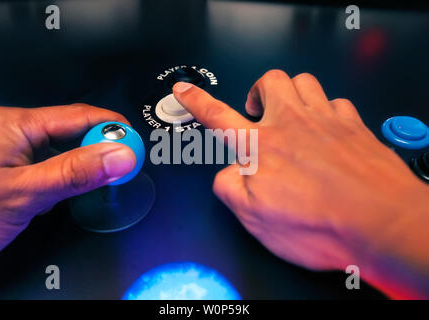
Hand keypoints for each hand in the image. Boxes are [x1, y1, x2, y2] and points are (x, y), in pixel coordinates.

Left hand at [0, 104, 135, 263]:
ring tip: (99, 180)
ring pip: (62, 148)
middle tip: (120, 168)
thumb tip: (119, 156)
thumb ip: (76, 173)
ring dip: (83, 163)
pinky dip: (66, 174)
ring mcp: (9, 149)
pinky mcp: (9, 167)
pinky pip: (48, 162)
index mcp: (14, 124)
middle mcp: (11, 130)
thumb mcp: (26, 194)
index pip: (79, 116)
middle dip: (100, 147)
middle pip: (72, 130)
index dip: (113, 128)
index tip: (136, 146)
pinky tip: (69, 189)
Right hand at [173, 70, 428, 298]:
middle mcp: (292, 124)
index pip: (218, 115)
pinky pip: (336, 102)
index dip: (197, 101)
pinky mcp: (354, 127)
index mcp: (261, 147)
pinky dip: (326, 110)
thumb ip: (230, 189)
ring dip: (292, 93)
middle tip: (258, 112)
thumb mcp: (255, 219)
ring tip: (290, 115)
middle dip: (258, 90)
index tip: (184, 90)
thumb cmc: (321, 224)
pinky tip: (326, 129)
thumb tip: (227, 174)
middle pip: (269, 81)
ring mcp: (326, 121)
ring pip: (304, 82)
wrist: (381, 224)